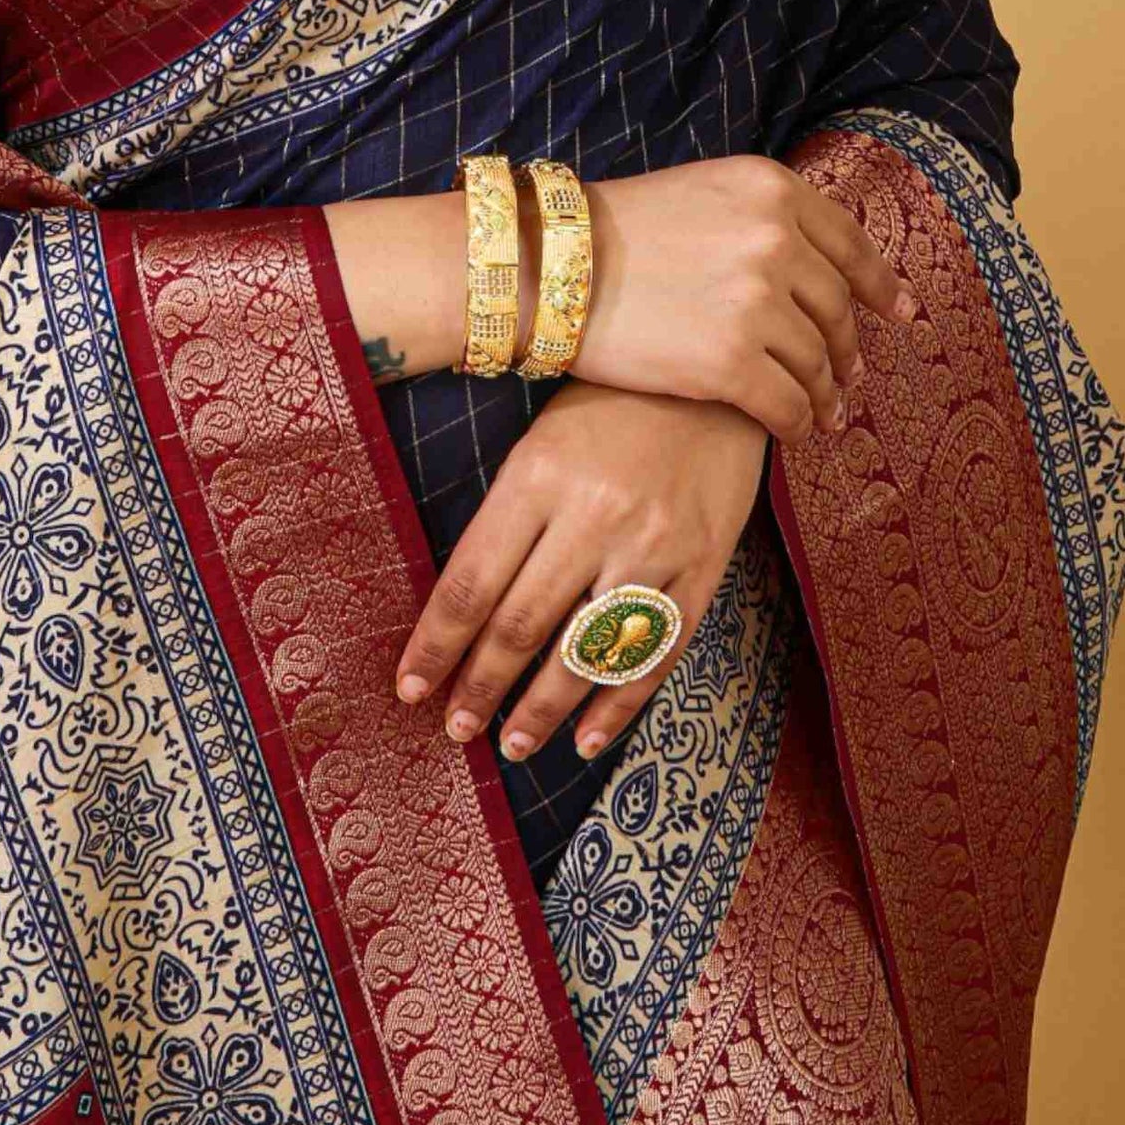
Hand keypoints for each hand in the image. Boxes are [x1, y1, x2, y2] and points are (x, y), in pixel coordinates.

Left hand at [393, 379, 769, 760]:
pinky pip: (654, 654)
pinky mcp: (703, 567)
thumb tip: (460, 610)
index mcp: (538, 476)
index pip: (471, 582)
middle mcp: (593, 515)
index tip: (410, 688)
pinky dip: (617, 707)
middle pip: (521, 626)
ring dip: (541, 712)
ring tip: (511, 745)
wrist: (714, 378)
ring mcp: (653, 546)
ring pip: (584, 654)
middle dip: (480, 688)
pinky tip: (586, 739)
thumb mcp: (540, 442)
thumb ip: (505, 518)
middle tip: (456, 728)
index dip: (436, 645)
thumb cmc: (609, 408)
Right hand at [572, 154, 915, 440]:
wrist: (549, 267)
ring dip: (826, 393)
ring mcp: (755, 304)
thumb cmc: (620, 232)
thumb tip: (825, 271)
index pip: (852, 245)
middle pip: (838, 309)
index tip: (901, 313)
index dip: (883, 286)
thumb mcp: (705, 192)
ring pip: (819, 363)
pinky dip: (798, 424)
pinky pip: (789, 406)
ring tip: (823, 411)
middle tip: (849, 376)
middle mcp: (775, 241)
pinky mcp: (730, 365)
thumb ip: (767, 220)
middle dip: (848, 349)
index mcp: (772, 190)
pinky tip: (794, 429)